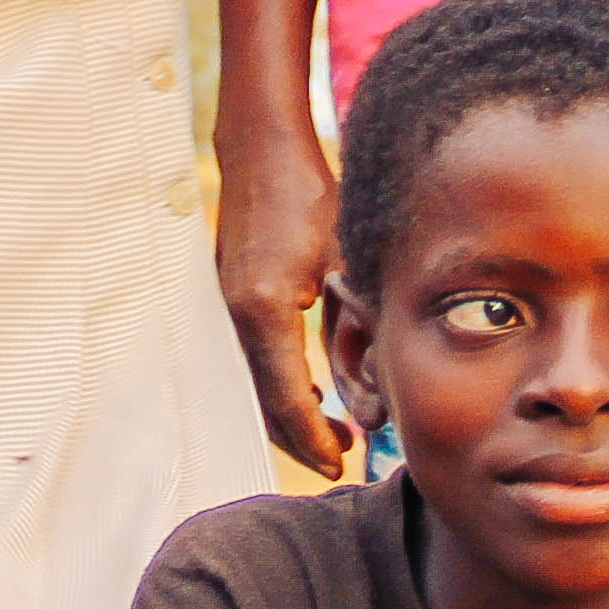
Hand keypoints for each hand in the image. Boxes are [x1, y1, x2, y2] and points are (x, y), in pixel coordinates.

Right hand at [211, 103, 352, 478]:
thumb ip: (363, 316)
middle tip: (339, 458)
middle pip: (263, 402)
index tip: (339, 463)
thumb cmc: (308, 191)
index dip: (313, 437)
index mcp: (264, 309)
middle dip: (299, 437)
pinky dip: (280, 383)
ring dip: (290, 411)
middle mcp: (236, 314)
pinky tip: (313, 385)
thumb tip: (383, 379)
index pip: (287, 396)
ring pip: (255, 383)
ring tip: (332, 429)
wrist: (260, 146)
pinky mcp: (231, 295)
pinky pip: (254, 357)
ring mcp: (226, 305)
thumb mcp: (348, 254)